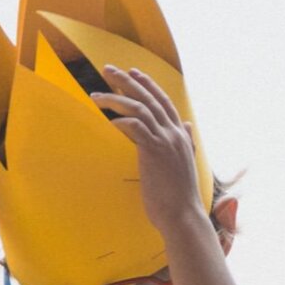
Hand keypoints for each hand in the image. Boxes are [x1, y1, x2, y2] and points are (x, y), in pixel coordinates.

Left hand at [92, 65, 204, 232]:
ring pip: (139, 108)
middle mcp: (175, 133)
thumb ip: (186, 142)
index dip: (148, 85)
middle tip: (108, 69)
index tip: (133, 72)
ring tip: (96, 94)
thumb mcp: (184, 163)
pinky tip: (108, 120)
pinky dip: (121, 120)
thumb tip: (187, 126)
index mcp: (180, 135)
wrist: (183, 215)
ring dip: (116, 98)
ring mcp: (166, 141)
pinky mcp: (154, 151)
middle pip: (149, 98)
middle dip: (128, 81)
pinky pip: (136, 126)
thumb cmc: (179, 196)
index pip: (164, 101)